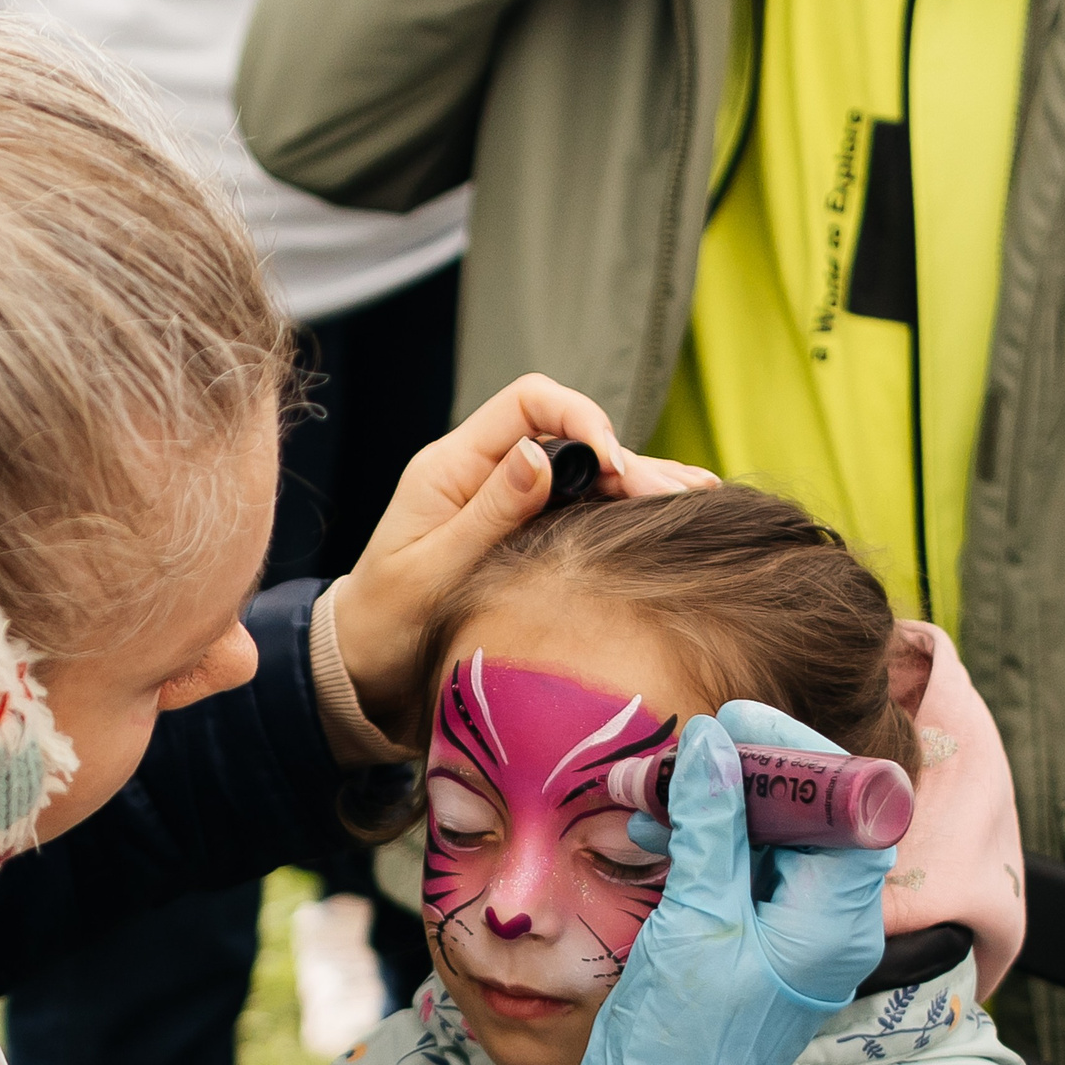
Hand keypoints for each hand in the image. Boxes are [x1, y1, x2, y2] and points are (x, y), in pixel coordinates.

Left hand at [328, 375, 715, 740]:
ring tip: (699, 495)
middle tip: (680, 496)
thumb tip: (540, 455)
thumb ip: (487, 513)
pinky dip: (625, 506)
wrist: (365, 662)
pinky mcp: (524, 530)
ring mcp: (506, 500)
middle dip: (626, 458)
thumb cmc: (387, 620)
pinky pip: (579, 505)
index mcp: (452, 466)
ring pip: (582, 470)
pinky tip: (675, 510)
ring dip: (638, 481)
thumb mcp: (432, 570)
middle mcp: (483, 471)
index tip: (614, 465)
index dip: (580, 418)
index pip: (529, 402)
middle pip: (568, 434)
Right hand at [577, 706, 893, 1064]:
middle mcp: (830, 920)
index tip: (738, 725)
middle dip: (746, 772)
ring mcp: (794, 929)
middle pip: (813, 813)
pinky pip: (745, 866)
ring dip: (715, 802)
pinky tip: (656, 821)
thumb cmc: (687, 1037)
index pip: (854, 804)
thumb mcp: (696, 922)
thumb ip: (710, 828)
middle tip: (687, 748)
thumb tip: (712, 744)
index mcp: (838, 920)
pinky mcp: (757, 935)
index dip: (801, 753)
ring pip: (772, 835)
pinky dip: (705, 837)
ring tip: (650, 787)